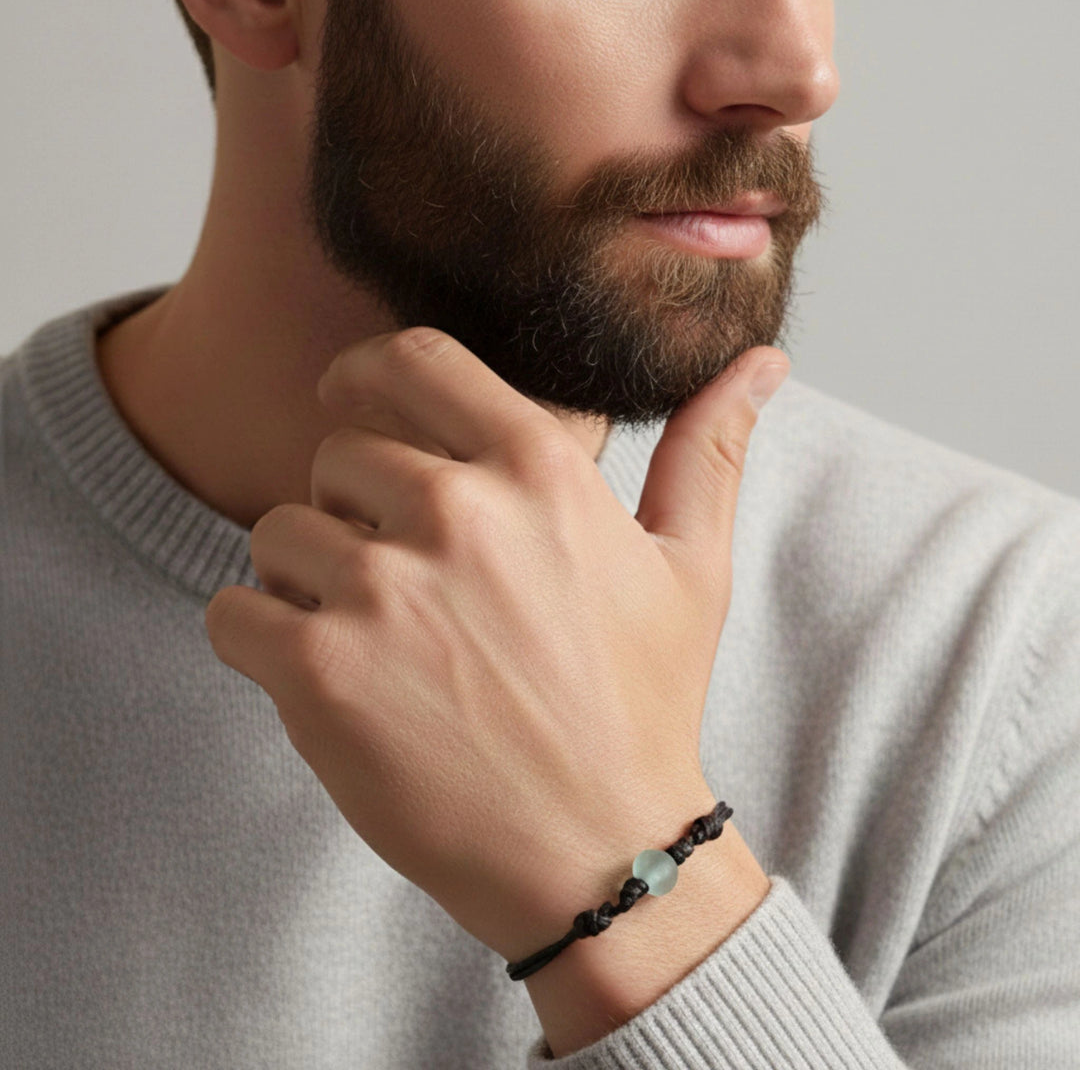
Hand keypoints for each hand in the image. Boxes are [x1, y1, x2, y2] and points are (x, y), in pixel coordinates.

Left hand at [203, 326, 788, 960]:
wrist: (601, 853)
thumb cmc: (645, 707)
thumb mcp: (694, 569)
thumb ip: (710, 451)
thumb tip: (765, 362)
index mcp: (539, 468)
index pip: (413, 360)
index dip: (363, 374)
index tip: (347, 399)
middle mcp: (457, 511)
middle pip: (334, 455)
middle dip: (348, 507)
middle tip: (394, 580)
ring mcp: (383, 590)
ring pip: (277, 534)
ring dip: (303, 580)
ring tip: (370, 642)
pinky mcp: (321, 671)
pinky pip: (235, 612)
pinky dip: (258, 639)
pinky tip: (324, 679)